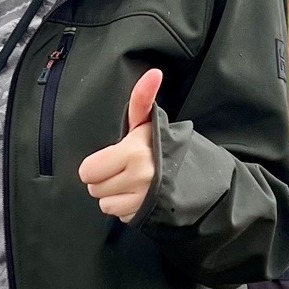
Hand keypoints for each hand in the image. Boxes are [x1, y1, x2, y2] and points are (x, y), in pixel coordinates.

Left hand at [78, 69, 162, 223]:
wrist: (201, 177)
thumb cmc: (165, 147)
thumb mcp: (150, 123)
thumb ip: (142, 99)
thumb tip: (153, 72)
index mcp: (134, 151)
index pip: (88, 170)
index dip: (97, 165)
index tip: (114, 159)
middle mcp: (139, 177)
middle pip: (94, 188)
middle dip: (106, 181)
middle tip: (125, 171)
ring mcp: (144, 200)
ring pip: (105, 204)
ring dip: (116, 196)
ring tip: (134, 185)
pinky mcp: (148, 216)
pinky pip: (120, 216)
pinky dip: (128, 209)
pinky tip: (141, 198)